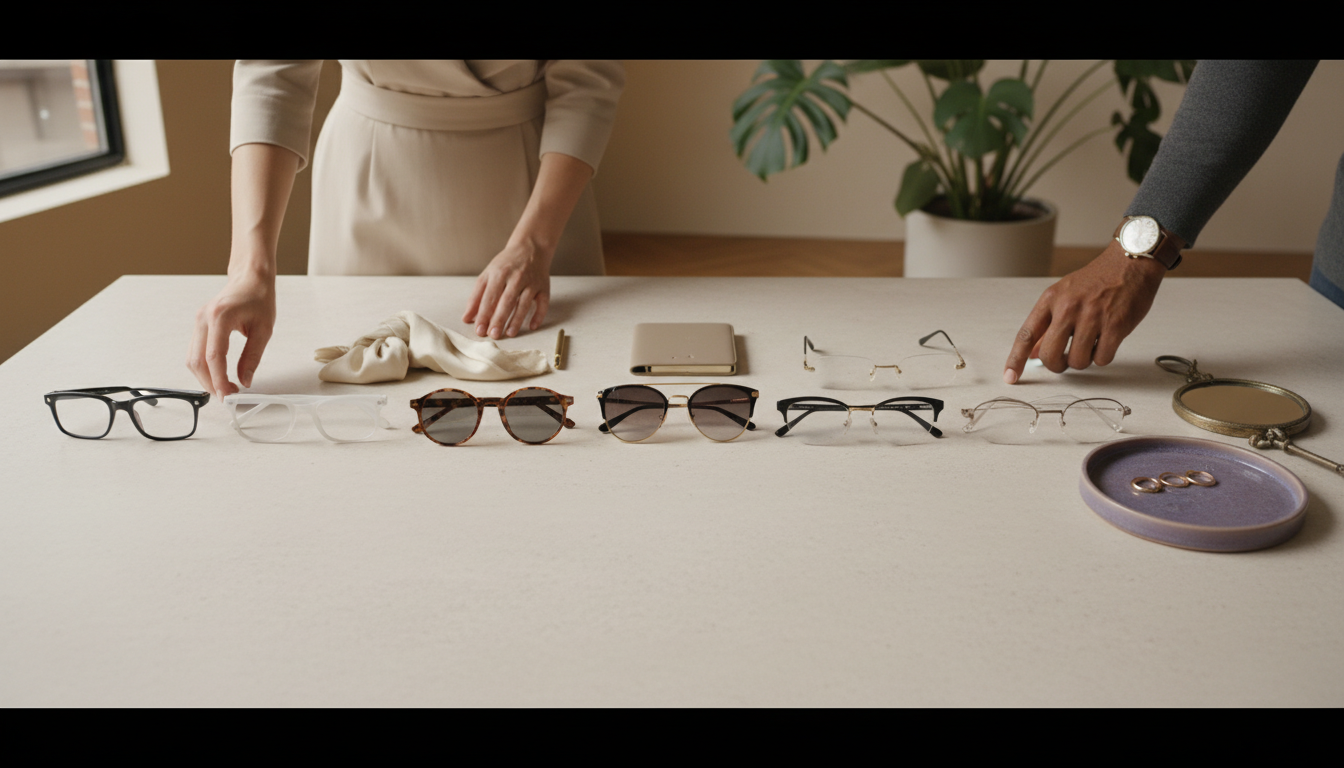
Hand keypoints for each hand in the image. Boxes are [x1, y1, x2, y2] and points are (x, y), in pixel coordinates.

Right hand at [188, 271, 275, 396]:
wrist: (249, 278)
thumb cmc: (259, 298)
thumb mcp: (264, 330)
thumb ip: (252, 357)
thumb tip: (244, 381)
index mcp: (220, 317)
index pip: (214, 357)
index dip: (219, 380)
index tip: (227, 395)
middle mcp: (203, 319)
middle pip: (197, 360)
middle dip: (210, 383)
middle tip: (227, 396)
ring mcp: (198, 321)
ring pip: (192, 358)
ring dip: (205, 377)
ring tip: (224, 388)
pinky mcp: (199, 325)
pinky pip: (195, 351)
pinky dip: (204, 367)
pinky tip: (217, 375)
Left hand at [461, 240, 551, 339]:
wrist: (530, 247)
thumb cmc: (506, 264)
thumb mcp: (488, 275)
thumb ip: (476, 297)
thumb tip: (466, 318)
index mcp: (499, 273)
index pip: (489, 297)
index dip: (484, 314)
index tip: (479, 330)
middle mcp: (516, 277)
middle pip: (506, 301)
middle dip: (499, 319)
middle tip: (493, 335)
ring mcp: (531, 282)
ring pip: (524, 303)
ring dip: (517, 319)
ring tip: (509, 334)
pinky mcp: (544, 287)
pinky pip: (543, 303)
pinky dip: (539, 315)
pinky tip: (532, 326)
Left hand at [1003, 241, 1166, 383]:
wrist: (1130, 263)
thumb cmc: (1097, 279)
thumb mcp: (1064, 295)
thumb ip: (1047, 324)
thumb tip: (1033, 353)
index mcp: (1051, 299)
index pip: (1026, 335)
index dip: (1016, 359)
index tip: (1010, 376)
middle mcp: (1068, 308)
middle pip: (1050, 355)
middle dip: (1056, 365)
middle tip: (1064, 361)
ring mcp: (1092, 317)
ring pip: (1077, 361)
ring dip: (1083, 361)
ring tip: (1090, 345)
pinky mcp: (1116, 325)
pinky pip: (1101, 358)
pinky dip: (1103, 357)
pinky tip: (1106, 342)